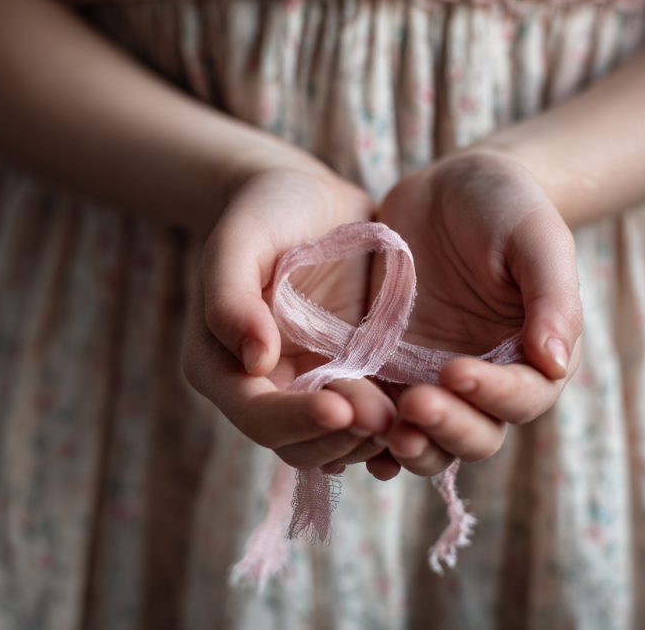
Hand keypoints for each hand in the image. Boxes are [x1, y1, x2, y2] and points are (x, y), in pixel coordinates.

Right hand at [182, 164, 394, 471]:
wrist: (311, 200)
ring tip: (410, 416)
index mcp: (222, 365)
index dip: (296, 419)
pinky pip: (372, 424)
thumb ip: (231, 297)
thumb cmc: (266, 212)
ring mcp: (314, 389)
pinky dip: (395, 430)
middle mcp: (266, 390)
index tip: (340, 405)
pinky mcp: (356, 381)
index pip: (256, 414)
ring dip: (372, 441)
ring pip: (338, 445)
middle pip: (299, 445)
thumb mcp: (239, 240)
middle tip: (387, 418)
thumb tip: (255, 361)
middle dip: (341, 438)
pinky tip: (421, 420)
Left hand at [368, 150, 583, 476]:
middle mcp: (487, 381)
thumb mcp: (537, 237)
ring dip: (408, 443)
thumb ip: (552, 297)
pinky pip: (380, 416)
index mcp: (533, 356)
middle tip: (414, 405)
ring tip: (376, 427)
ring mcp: (434, 381)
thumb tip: (554, 364)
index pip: (523, 397)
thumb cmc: (504, 206)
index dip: (493, 394)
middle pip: (476, 434)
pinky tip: (344, 430)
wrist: (446, 189)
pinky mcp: (389, 371)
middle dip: (446, 429)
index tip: (456, 370)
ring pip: (428, 438)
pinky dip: (366, 432)